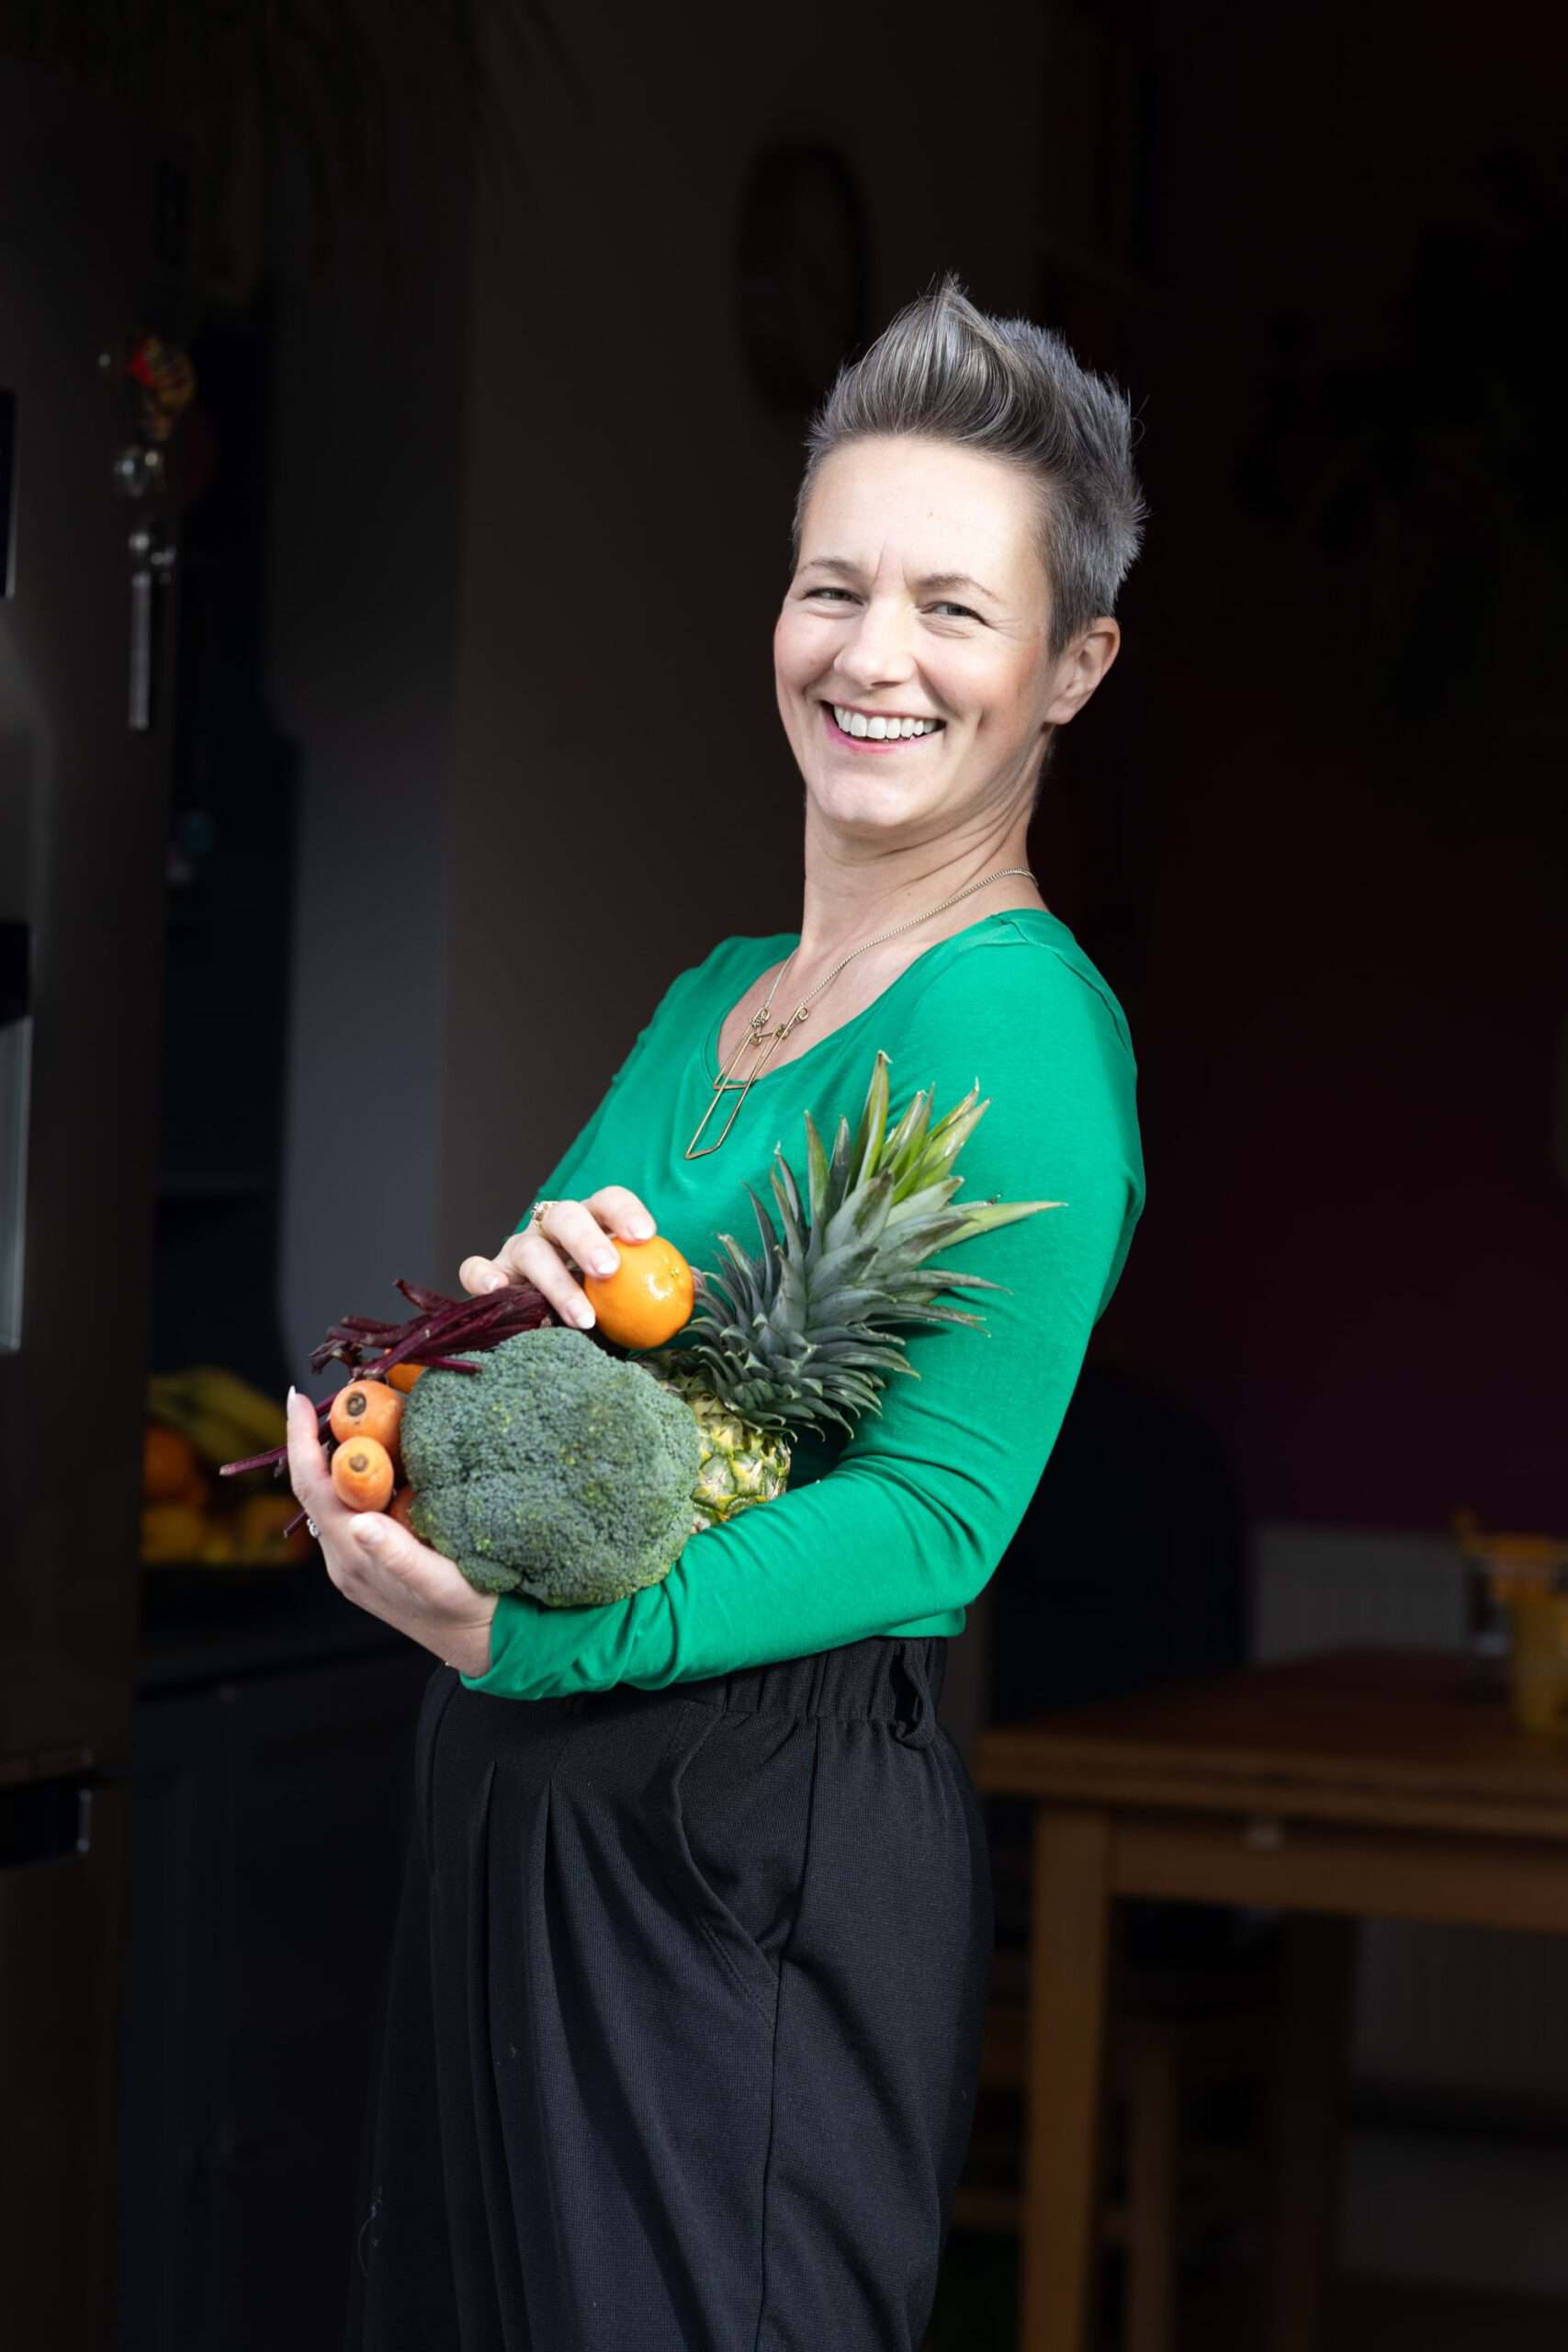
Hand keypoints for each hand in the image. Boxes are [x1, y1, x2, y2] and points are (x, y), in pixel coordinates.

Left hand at [285, 1388, 498, 1676]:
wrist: (487, 1643)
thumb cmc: (469, 1612)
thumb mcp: (440, 1583)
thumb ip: (397, 1555)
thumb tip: (357, 1521)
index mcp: (353, 1557)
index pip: (313, 1488)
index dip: (301, 1441)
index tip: (299, 1398)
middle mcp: (345, 1559)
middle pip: (316, 1487)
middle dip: (319, 1438)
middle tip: (342, 1394)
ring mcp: (355, 1562)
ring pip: (333, 1497)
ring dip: (339, 1455)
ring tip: (361, 1414)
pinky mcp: (372, 1561)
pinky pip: (351, 1510)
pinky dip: (357, 1476)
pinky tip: (381, 1459)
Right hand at [458, 1186, 657, 1331]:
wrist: (554, 1332)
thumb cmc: (605, 1305)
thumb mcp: (636, 1295)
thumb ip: (661, 1285)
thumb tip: (698, 1283)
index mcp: (594, 1223)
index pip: (608, 1200)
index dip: (625, 1211)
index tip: (644, 1235)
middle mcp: (554, 1229)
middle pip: (566, 1216)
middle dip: (587, 1238)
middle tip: (609, 1269)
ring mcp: (518, 1251)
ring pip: (529, 1248)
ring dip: (555, 1280)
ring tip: (582, 1316)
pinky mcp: (491, 1276)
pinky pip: (476, 1270)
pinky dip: (483, 1277)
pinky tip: (501, 1293)